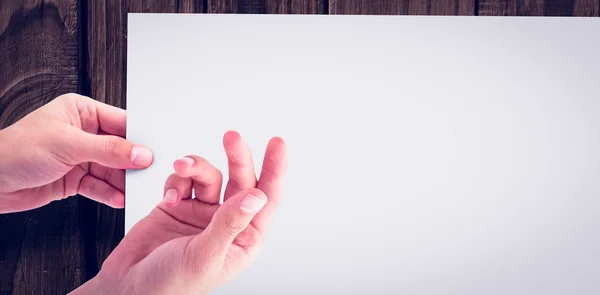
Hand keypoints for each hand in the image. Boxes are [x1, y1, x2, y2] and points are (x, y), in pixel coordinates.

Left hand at [0, 93, 153, 212]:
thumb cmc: (16, 150)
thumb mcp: (68, 145)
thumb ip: (109, 150)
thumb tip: (141, 153)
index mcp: (81, 111)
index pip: (121, 123)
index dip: (139, 138)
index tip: (156, 152)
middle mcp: (83, 132)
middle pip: (120, 148)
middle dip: (133, 163)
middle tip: (149, 175)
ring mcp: (79, 157)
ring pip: (112, 169)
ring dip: (123, 182)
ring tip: (136, 190)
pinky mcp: (74, 178)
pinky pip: (99, 186)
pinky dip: (109, 193)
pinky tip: (118, 198)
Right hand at [71, 131, 287, 294]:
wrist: (126, 287)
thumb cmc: (170, 286)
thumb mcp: (205, 255)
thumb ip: (229, 223)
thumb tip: (256, 197)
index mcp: (243, 239)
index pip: (266, 199)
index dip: (274, 169)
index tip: (277, 144)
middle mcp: (225, 223)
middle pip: (240, 180)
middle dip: (237, 157)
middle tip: (232, 138)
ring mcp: (201, 213)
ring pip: (209, 175)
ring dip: (196, 167)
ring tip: (182, 167)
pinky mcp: (177, 206)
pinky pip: (183, 179)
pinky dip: (176, 180)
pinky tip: (169, 196)